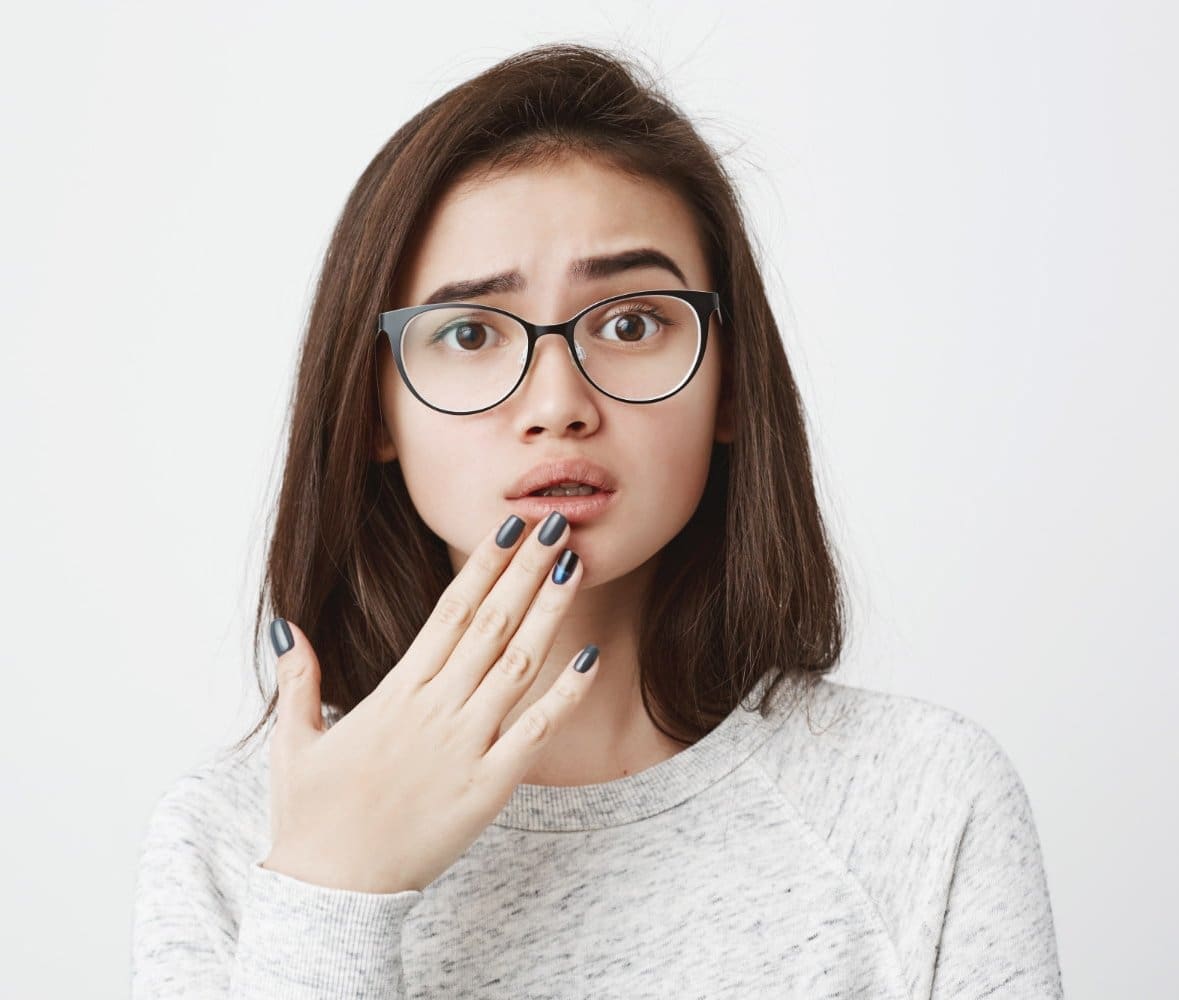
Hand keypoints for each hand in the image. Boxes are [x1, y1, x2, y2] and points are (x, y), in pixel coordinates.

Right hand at [260, 511, 598, 893]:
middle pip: (492, 624)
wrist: (333, 893)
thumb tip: (288, 628)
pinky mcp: (490, 786)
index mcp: (395, 692)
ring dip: (550, 612)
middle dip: (526, 569)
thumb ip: (299, 680)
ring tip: (575, 567)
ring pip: (519, 665)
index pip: (449, 611)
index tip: (508, 527)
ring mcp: (466, 745)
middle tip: (556, 524)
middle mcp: (435, 708)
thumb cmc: (312, 817)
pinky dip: (566, 693)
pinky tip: (591, 656)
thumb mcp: (295, 741)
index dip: (483, 565)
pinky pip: (537, 730)